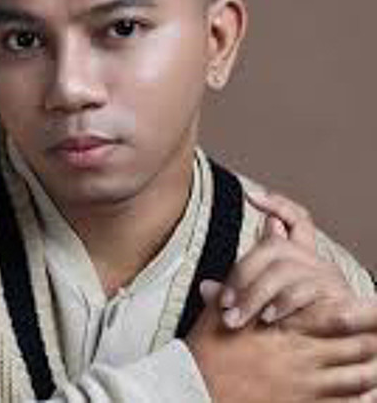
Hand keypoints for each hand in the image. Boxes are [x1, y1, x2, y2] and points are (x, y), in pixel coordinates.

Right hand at [186, 287, 376, 401]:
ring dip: (372, 367)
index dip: (363, 312)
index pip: (336, 317)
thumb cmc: (209, 349)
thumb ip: (246, 276)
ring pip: (356, 378)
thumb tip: (262, 240)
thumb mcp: (224, 308)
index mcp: (285, 330)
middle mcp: (301, 358)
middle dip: (376, 337)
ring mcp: (304, 388)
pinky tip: (365, 392)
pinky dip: (360, 398)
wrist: (195, 389)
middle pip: (356, 347)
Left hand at [206, 190, 352, 328]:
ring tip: (236, 316)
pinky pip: (302, 291)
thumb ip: (240, 291)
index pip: (296, 220)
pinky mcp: (335, 296)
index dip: (278, 204)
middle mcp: (315, 260)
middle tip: (224, 301)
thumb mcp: (265, 303)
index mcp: (301, 257)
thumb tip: (205, 287)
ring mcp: (326, 276)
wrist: (339, 348)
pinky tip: (268, 317)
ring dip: (254, 294)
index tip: (251, 196)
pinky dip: (281, 303)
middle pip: (274, 247)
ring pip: (282, 270)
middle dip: (242, 273)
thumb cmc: (300, 323)